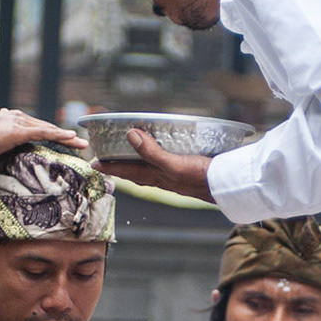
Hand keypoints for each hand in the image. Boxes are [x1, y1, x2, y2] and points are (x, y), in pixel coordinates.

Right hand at [0, 109, 85, 163]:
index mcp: (4, 118)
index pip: (30, 125)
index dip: (46, 131)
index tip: (57, 136)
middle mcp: (12, 116)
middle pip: (43, 125)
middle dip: (61, 133)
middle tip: (77, 141)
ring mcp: (16, 122)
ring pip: (47, 128)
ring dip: (66, 136)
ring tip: (81, 143)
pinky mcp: (18, 131)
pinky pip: (44, 132)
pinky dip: (59, 135)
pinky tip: (71, 138)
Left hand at [100, 128, 215, 202]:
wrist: (227, 184)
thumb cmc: (200, 176)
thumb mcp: (173, 164)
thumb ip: (152, 152)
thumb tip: (130, 135)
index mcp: (156, 176)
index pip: (127, 171)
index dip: (110, 167)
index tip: (93, 164)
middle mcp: (162, 177)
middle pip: (135, 172)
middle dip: (120, 167)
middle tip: (106, 162)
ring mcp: (174, 175)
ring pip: (149, 169)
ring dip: (137, 164)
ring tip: (129, 158)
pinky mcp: (186, 170)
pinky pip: (164, 164)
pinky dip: (156, 158)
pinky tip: (162, 154)